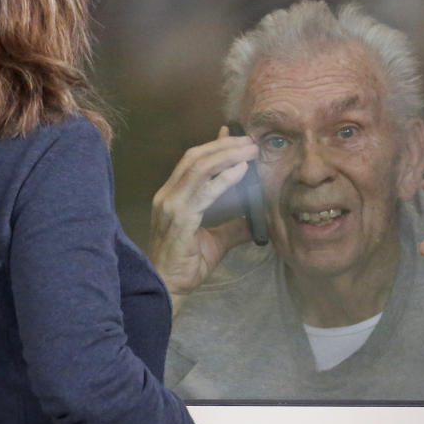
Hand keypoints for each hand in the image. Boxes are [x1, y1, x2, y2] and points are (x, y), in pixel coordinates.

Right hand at [150, 126, 257, 309]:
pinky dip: (224, 177)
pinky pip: (204, 191)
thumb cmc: (186, 266)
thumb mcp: (215, 242)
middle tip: (250, 141)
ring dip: (226, 154)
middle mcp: (168, 196)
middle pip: (195, 158)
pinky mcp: (180, 218)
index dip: (214, 146)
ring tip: (249, 150)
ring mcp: (171, 205)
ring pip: (198, 167)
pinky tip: (241, 171)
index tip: (235, 135)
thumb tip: (256, 219)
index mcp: (173, 197)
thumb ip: (233, 228)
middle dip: (224, 146)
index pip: (192, 162)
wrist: (167, 288)